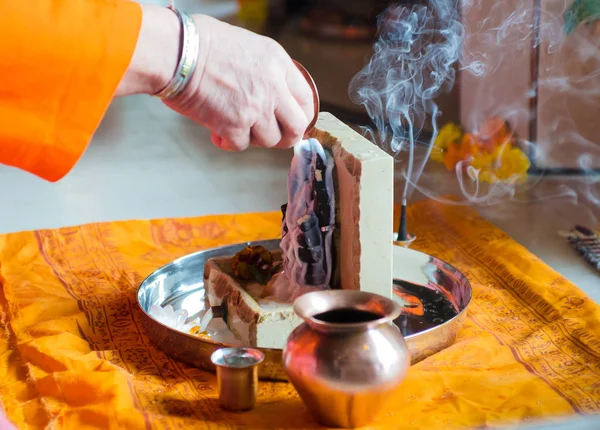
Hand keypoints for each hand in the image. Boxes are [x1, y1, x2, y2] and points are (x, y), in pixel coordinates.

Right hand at [117, 6, 314, 151]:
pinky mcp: (234, 125)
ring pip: (269, 140)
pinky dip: (228, 142)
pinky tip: (216, 131)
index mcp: (277, 63)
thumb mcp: (247, 46)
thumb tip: (273, 93)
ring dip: (253, 138)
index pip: (305, 98)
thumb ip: (266, 71)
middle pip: (296, 126)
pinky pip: (240, 145)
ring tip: (235, 125)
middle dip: (286, 137)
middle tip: (272, 136)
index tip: (292, 122)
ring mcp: (255, 108)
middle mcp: (272, 87)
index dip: (301, 115)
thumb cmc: (200, 44)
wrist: (176, 52)